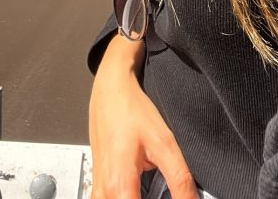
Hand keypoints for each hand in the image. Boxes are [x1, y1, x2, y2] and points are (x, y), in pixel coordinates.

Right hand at [89, 34, 198, 198]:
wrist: (110, 89)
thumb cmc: (131, 109)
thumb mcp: (164, 142)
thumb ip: (180, 179)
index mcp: (120, 186)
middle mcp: (104, 192)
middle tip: (168, 191)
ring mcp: (97, 189)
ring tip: (155, 190)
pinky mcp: (97, 183)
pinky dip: (127, 198)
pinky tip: (141, 190)